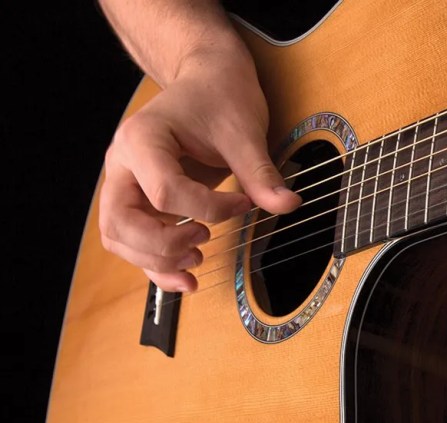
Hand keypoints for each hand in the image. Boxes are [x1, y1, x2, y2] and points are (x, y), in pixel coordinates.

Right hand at [98, 51, 300, 291]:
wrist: (207, 81)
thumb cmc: (219, 97)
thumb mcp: (244, 131)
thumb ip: (260, 173)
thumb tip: (287, 205)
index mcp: (142, 139)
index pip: (164, 191)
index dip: (208, 209)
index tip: (242, 203)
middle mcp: (122, 164)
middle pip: (121, 223)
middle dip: (163, 245)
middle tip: (203, 241)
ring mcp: (126, 184)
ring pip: (119, 238)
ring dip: (155, 261)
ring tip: (197, 260)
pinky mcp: (140, 201)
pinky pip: (134, 242)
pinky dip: (155, 265)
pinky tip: (185, 278)